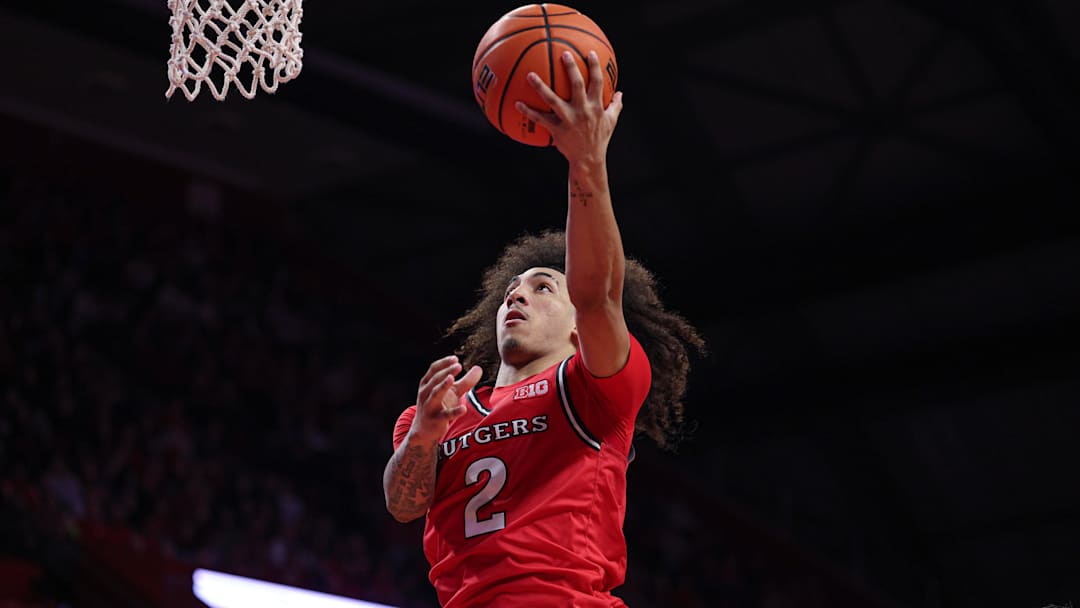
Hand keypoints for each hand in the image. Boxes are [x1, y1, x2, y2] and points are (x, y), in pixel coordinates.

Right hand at [410, 355, 481, 442]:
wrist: (424, 430)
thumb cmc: (438, 406)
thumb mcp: (452, 393)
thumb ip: (465, 381)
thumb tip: (479, 368)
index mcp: (427, 384)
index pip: (434, 369)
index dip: (444, 363)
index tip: (456, 359)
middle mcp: (425, 393)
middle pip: (435, 379)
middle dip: (446, 372)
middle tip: (458, 365)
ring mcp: (429, 407)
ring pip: (435, 394)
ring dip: (443, 386)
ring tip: (452, 379)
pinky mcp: (435, 420)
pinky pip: (445, 415)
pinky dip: (454, 412)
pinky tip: (464, 409)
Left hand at [516, 50, 623, 165]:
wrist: (589, 159)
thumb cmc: (599, 139)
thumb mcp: (611, 122)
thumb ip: (615, 105)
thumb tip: (620, 93)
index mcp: (596, 106)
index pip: (597, 82)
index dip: (594, 67)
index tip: (590, 53)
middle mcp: (582, 110)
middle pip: (577, 85)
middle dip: (571, 68)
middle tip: (563, 53)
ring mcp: (568, 119)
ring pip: (553, 100)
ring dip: (540, 87)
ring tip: (530, 75)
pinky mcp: (557, 130)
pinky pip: (540, 119)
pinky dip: (528, 111)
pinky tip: (516, 103)